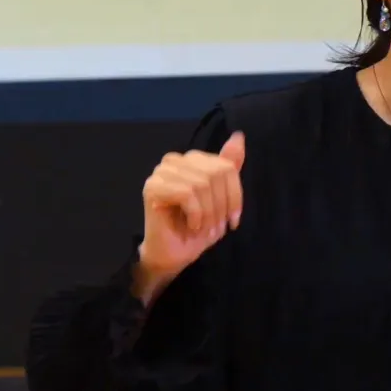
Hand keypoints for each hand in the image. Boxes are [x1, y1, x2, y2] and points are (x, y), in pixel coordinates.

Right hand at [138, 132, 245, 278]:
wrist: (174, 254)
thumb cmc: (197, 227)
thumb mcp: (221, 198)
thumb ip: (228, 167)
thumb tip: (238, 136)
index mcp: (193, 160)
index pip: (226, 166)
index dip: (234, 195)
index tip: (233, 220)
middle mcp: (175, 160)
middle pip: (215, 173)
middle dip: (221, 205)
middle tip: (216, 227)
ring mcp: (161, 172)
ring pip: (201, 183)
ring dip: (208, 213)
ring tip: (203, 228)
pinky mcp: (152, 187)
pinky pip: (186, 193)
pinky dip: (195, 214)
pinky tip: (191, 226)